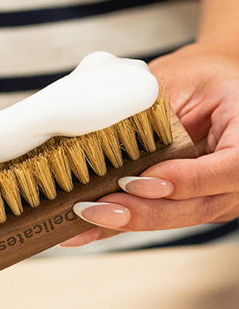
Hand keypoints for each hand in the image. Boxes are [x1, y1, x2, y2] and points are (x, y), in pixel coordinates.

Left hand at [62, 43, 238, 246]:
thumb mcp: (181, 79)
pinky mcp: (189, 205)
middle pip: (199, 205)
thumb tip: (101, 121)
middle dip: (146, 210)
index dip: (187, 180)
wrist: (212, 88)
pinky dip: (118, 224)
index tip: (145, 179)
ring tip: (86, 216)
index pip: (230, 169)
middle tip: (101, 207)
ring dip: (127, 221)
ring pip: (176, 217)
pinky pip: (155, 215)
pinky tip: (83, 230)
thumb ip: (153, 104)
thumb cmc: (203, 79)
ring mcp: (216, 197)